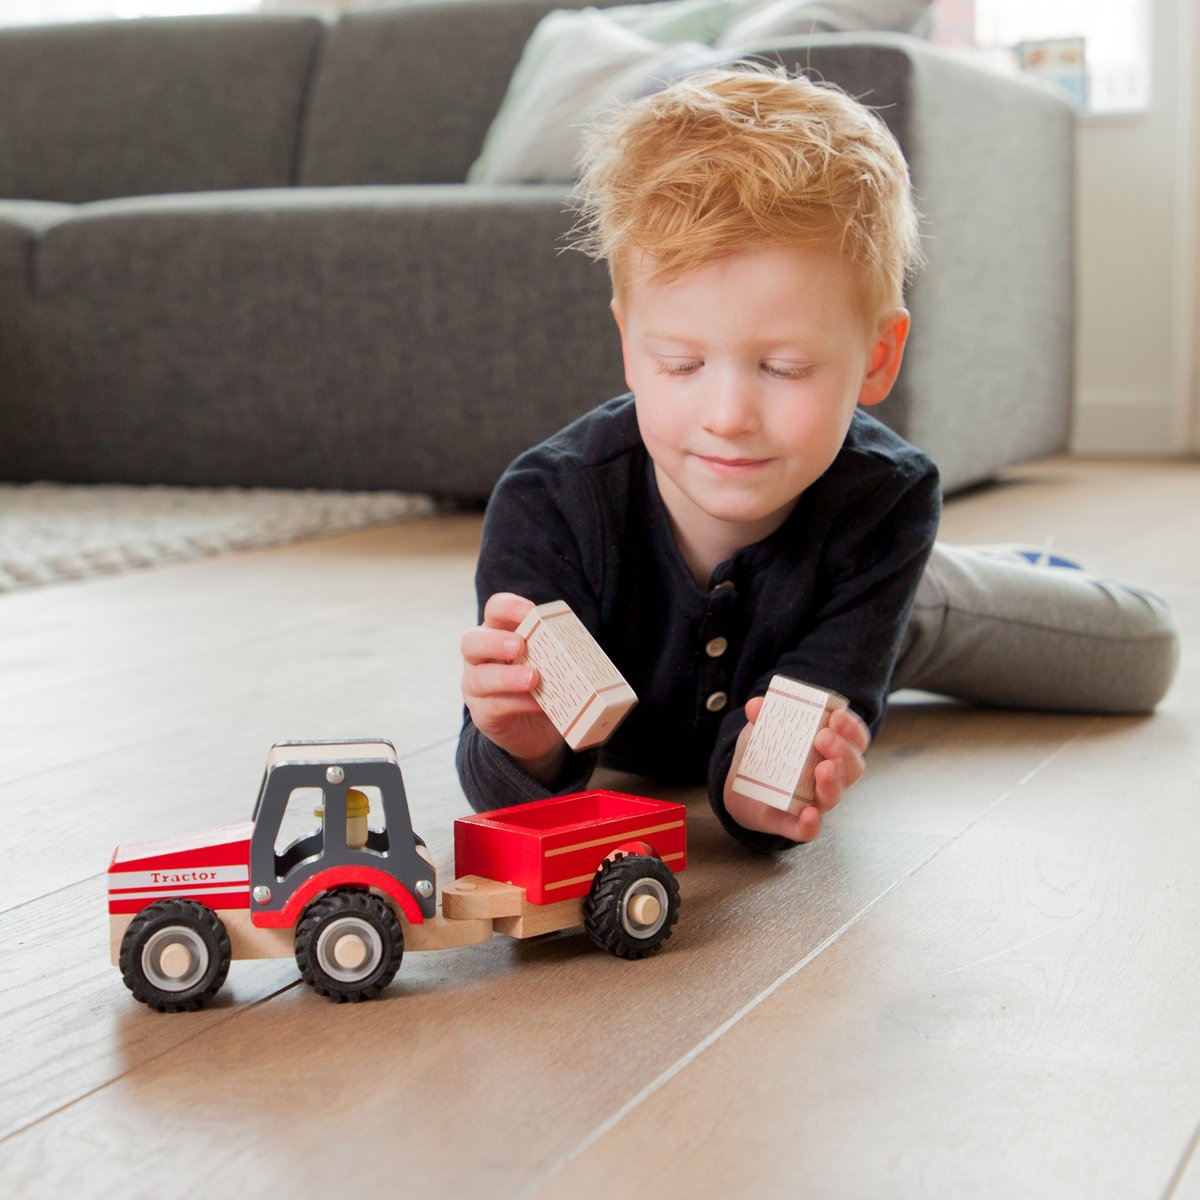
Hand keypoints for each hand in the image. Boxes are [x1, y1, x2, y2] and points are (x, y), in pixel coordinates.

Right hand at [461, 592, 565, 783]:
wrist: (536, 727)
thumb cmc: (543, 684)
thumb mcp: (551, 662)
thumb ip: (557, 650)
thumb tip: (581, 647)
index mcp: (498, 633)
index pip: (495, 610)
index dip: (508, 607)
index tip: (530, 612)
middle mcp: (480, 657)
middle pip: (471, 641)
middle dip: (495, 641)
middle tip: (520, 646)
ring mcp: (476, 686)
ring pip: (479, 678)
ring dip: (507, 677)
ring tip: (532, 678)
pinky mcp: (483, 714)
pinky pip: (494, 707)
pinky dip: (518, 703)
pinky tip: (538, 704)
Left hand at [722, 697, 869, 842]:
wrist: (741, 786)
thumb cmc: (766, 752)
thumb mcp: (764, 728)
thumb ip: (762, 715)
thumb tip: (755, 705)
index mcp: (831, 751)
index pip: (855, 740)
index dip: (851, 728)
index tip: (837, 716)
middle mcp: (830, 778)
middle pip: (851, 769)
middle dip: (843, 752)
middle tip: (823, 738)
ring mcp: (814, 802)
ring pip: (833, 797)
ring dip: (832, 783)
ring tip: (824, 769)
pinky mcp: (793, 823)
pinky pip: (807, 829)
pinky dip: (811, 825)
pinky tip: (809, 815)